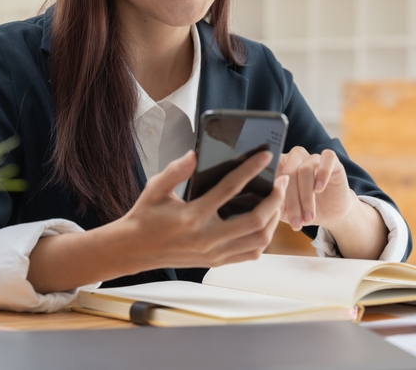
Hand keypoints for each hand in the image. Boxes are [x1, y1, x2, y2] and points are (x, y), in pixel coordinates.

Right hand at [116, 150, 288, 271]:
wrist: (134, 249)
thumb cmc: (146, 217)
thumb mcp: (156, 188)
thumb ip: (177, 170)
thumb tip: (196, 154)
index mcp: (193, 215)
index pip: (230, 188)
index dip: (251, 169)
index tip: (265, 156)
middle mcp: (207, 237)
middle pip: (256, 220)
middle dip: (275, 198)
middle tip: (281, 181)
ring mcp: (214, 253)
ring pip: (258, 240)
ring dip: (274, 218)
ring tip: (277, 200)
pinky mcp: (216, 262)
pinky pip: (250, 253)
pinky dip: (263, 238)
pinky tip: (265, 222)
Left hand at [276, 147, 357, 231]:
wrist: (330, 213)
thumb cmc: (303, 210)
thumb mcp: (284, 210)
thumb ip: (273, 202)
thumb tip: (264, 200)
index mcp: (279, 165)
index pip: (272, 170)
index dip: (273, 189)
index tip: (273, 208)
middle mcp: (295, 157)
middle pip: (289, 173)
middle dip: (292, 200)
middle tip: (295, 222)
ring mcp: (313, 157)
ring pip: (306, 170)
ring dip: (306, 197)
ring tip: (309, 217)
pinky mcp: (332, 160)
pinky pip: (327, 158)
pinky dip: (323, 173)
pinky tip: (319, 189)